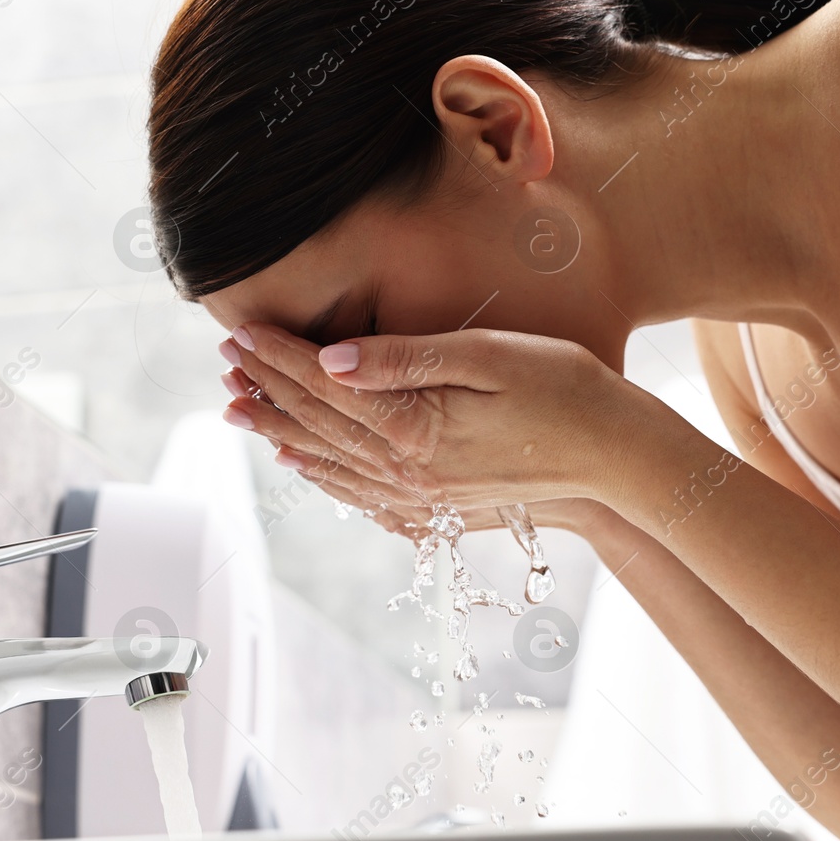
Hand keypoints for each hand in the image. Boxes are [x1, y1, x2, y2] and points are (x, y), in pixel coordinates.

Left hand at [217, 322, 638, 512]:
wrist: (616, 459)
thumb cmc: (563, 391)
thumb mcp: (487, 357)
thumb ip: (406, 359)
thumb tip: (332, 359)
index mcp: (414, 428)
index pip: (325, 385)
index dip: (278, 356)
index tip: (238, 330)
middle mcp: (408, 472)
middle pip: (318, 426)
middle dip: (267, 391)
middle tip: (224, 366)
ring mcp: (422, 498)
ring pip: (331, 464)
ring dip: (282, 435)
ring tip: (241, 412)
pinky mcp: (439, 510)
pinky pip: (363, 497)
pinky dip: (325, 478)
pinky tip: (304, 466)